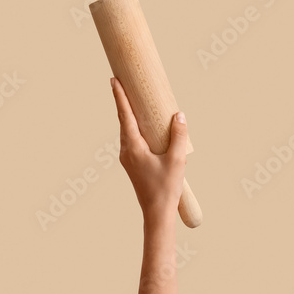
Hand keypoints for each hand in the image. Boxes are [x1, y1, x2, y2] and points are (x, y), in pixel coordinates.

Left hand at [112, 77, 187, 221]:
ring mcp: (127, 157)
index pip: (124, 115)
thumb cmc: (166, 188)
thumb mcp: (177, 160)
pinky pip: (130, 138)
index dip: (119, 96)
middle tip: (119, 82)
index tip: (113, 80)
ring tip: (130, 99)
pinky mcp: (131, 163)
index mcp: (133, 147)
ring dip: (126, 114)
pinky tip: (140, 125)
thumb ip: (178, 136)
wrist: (156, 213)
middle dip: (121, 101)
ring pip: (125, 130)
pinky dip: (132, 126)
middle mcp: (126, 150)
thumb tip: (179, 114)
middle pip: (122, 120)